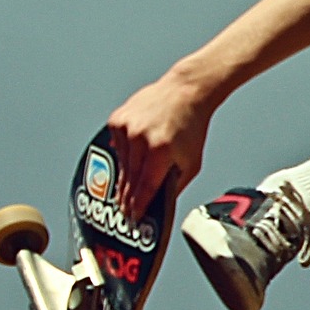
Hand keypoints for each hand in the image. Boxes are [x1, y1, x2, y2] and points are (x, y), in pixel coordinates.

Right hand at [105, 71, 213, 220]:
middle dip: (128, 197)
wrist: (184, 92)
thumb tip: (161, 203)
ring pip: (122, 164)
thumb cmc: (191, 126)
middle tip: (125, 211)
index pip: (145, 186)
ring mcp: (126, 128)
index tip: (133, 217)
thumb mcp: (191, 162)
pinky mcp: (117, 120)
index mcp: (160, 150)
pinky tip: (130, 163)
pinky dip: (123, 156)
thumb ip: (175, 184)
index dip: (138, 205)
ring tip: (126, 192)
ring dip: (125, 178)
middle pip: (130, 178)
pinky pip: (117, 147)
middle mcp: (140, 138)